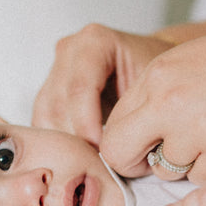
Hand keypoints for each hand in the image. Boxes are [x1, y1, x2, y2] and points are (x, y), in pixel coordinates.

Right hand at [32, 23, 175, 147]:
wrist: (157, 68)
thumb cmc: (161, 76)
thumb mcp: (155, 88)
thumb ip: (133, 111)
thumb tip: (118, 149)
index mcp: (95, 41)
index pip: (79, 88)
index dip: (87, 126)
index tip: (104, 152)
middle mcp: (70, 50)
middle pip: (58, 103)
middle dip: (76, 138)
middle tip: (97, 163)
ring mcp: (56, 68)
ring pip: (45, 114)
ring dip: (64, 143)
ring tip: (90, 161)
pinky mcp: (50, 88)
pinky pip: (43, 120)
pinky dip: (58, 141)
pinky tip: (79, 155)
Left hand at [101, 17, 205, 182]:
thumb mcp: (184, 61)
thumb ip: (153, 94)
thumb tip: (130, 133)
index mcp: (156, 77)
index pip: (114, 127)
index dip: (126, 142)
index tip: (142, 145)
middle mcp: (170, 103)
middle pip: (121, 155)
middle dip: (136, 163)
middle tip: (158, 158)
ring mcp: (198, 130)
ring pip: (166, 171)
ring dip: (184, 163)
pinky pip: (201, 179)